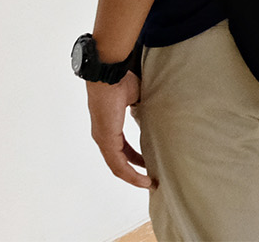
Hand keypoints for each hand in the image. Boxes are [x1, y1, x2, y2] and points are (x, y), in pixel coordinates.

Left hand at [87, 72, 150, 188]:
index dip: (135, 159)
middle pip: (119, 162)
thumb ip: (142, 110)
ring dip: (134, 178)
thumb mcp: (136, 99)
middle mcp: (103, 137)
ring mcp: (103, 140)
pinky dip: (130, 174)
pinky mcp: (106, 141)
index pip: (121, 150)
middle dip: (135, 172)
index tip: (149, 163)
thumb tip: (155, 114)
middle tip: (151, 179)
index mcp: (109, 127)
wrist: (109, 75)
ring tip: (149, 184)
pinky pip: (117, 164)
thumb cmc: (120, 82)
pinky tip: (143, 179)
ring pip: (118, 167)